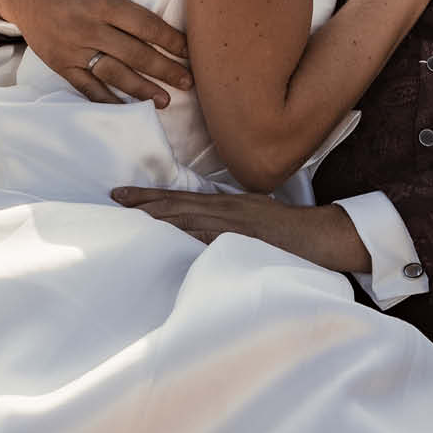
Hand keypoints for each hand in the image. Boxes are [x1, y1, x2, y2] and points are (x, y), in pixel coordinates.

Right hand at [0, 0, 191, 104]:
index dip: (170, 39)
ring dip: (141, 90)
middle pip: (134, 54)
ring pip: (113, 74)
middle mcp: (88, 28)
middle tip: (190, 82)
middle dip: (164, 69)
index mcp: (101, 1)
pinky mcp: (61, 63)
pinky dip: (107, 101)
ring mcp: (73, 49)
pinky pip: (86, 87)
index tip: (190, 51)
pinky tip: (128, 110)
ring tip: (166, 101)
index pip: (144, 24)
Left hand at [110, 188, 368, 271]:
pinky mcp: (242, 238)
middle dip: (144, 203)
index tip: (123, 194)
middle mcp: (226, 209)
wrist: (318, 236)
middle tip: (114, 198)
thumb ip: (228, 221)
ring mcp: (233, 224)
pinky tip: (166, 235)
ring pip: (188, 217)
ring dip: (157, 216)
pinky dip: (185, 233)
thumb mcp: (254, 216)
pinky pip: (208, 236)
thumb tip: (203, 228)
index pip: (181, 199)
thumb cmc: (288, 231)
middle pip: (177, 205)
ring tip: (130, 214)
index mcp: (227, 204)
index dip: (151, 197)